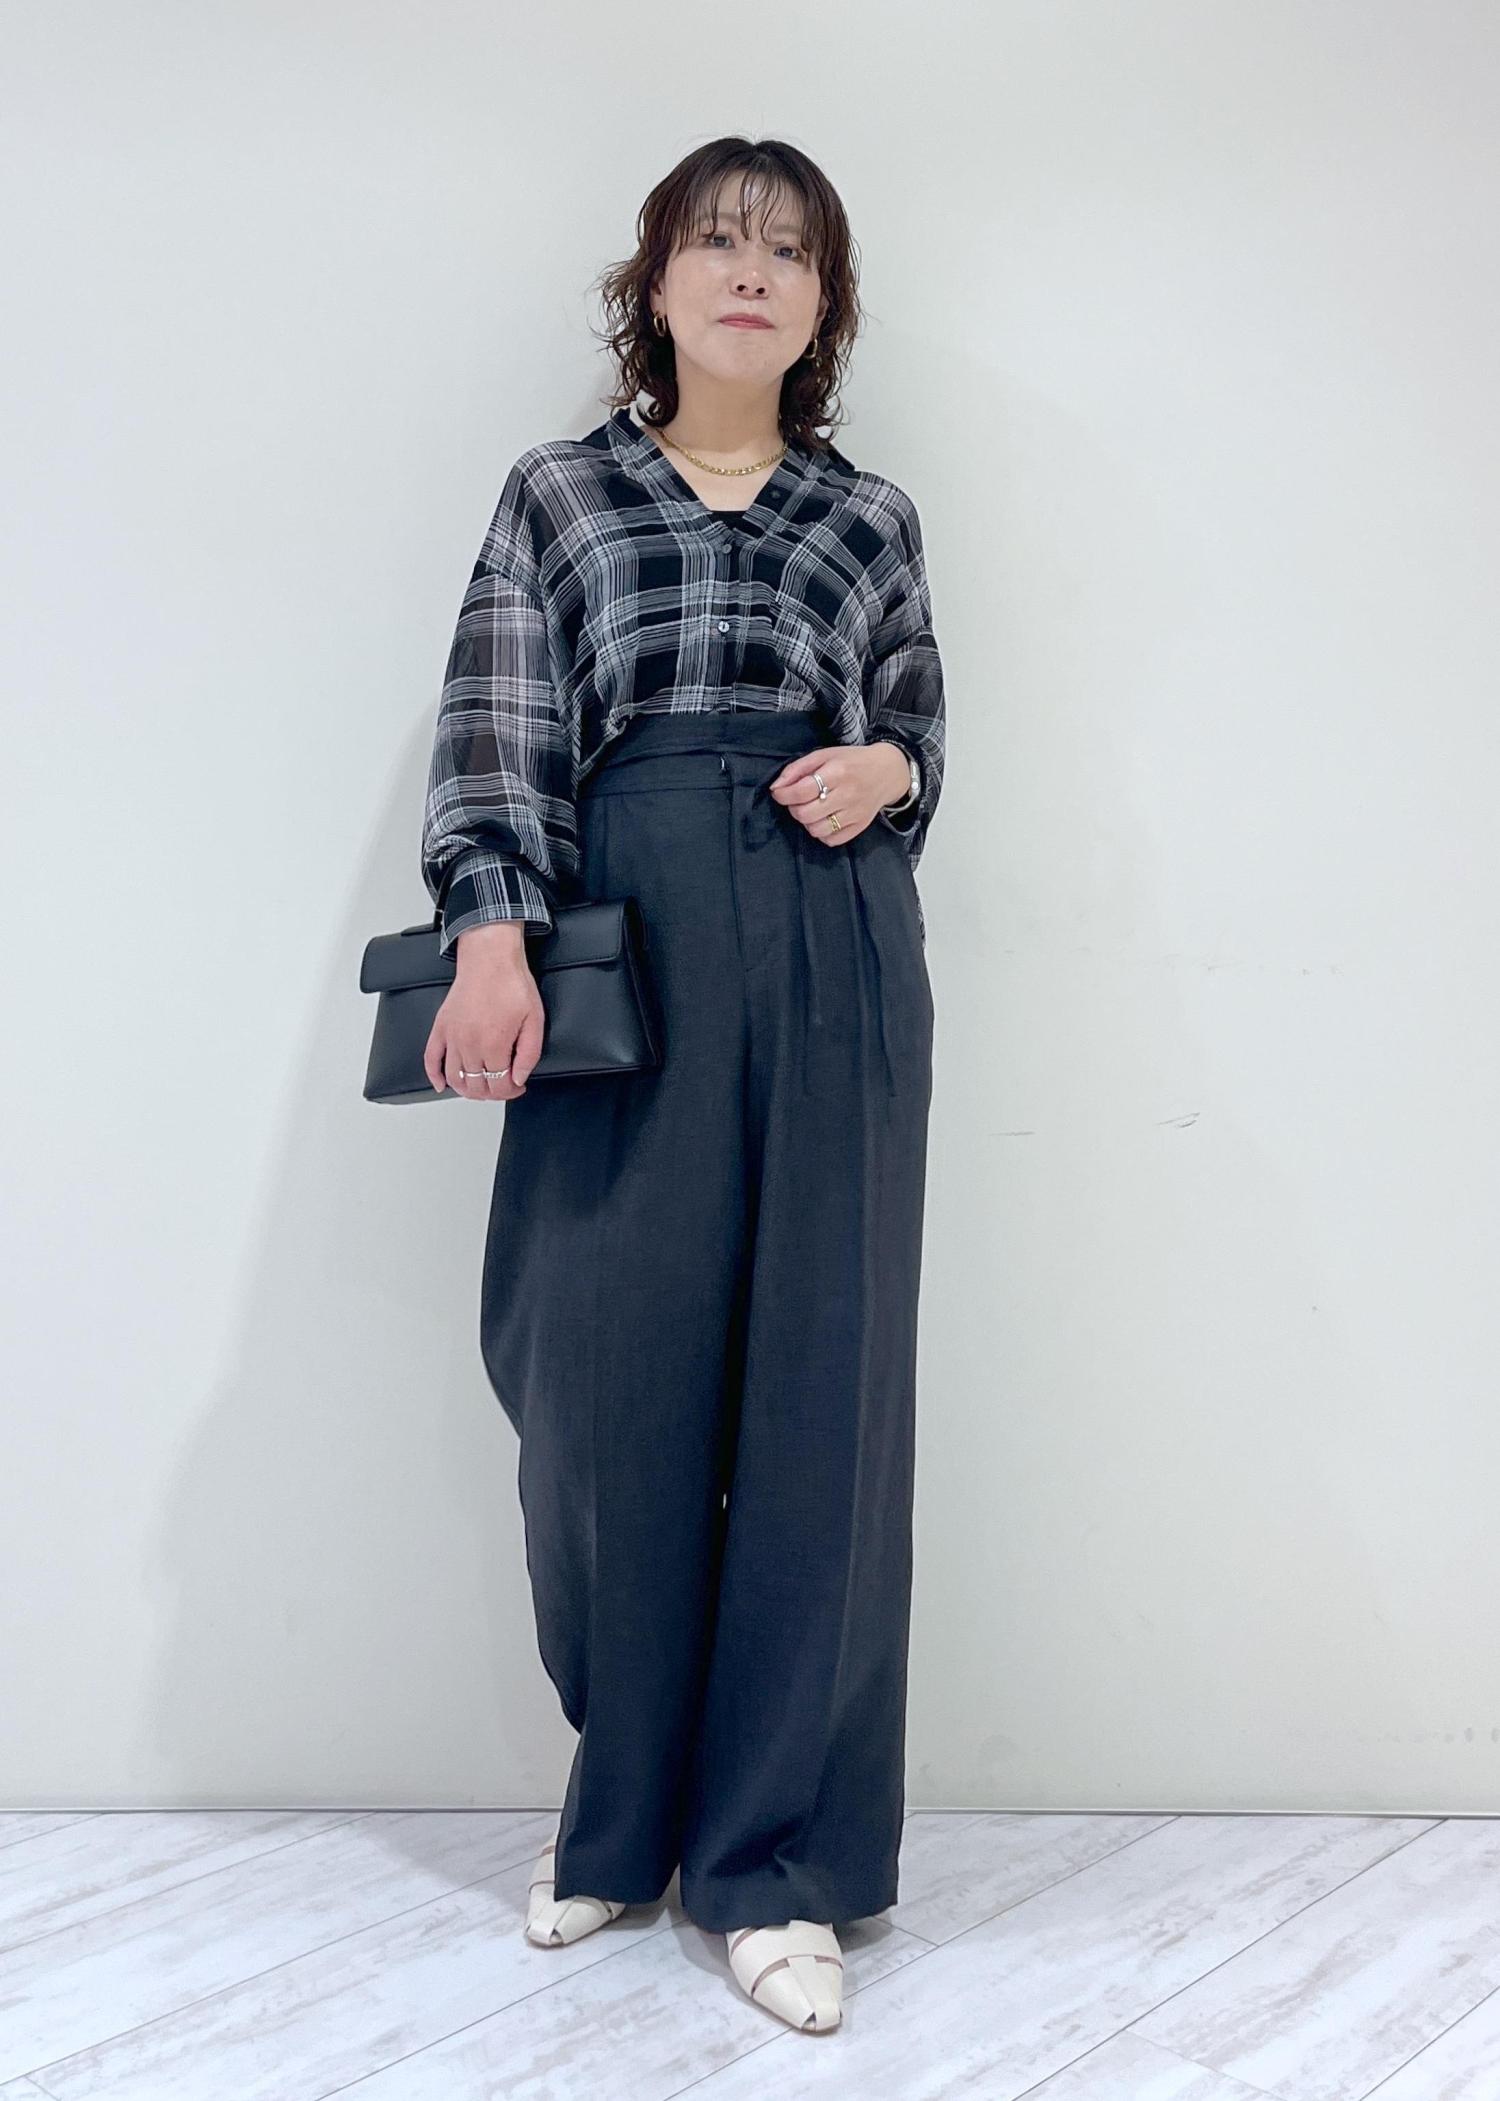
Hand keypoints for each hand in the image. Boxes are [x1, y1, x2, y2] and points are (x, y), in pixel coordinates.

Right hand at [424, 922, 544, 1099]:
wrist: (489, 960)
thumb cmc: (512, 985)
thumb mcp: (534, 1021)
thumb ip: (529, 1054)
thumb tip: (518, 1079)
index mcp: (494, 1045)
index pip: (499, 1086)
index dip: (510, 1092)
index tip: (517, 1086)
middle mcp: (469, 1045)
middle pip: (476, 1086)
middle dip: (492, 1092)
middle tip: (503, 1085)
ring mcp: (452, 1038)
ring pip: (455, 1079)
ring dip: (468, 1089)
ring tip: (481, 1086)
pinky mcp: (441, 1028)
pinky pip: (430, 1059)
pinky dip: (434, 1076)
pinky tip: (442, 1085)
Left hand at [766, 742, 909, 846]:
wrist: (888, 772)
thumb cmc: (851, 761)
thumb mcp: (824, 755)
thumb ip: (797, 769)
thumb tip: (776, 787)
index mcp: (837, 772)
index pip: (801, 791)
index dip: (783, 795)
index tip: (780, 793)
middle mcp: (847, 794)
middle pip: (806, 814)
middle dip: (794, 809)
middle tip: (798, 801)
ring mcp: (855, 813)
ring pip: (816, 830)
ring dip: (807, 821)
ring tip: (812, 809)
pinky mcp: (860, 826)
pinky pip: (831, 840)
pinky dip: (822, 832)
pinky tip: (825, 819)